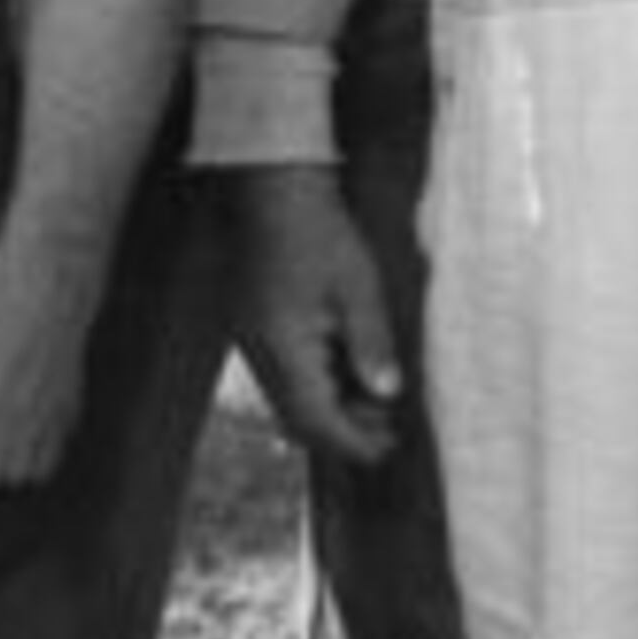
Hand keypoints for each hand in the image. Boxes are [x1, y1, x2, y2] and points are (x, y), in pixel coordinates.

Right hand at [229, 164, 404, 467]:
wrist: (273, 189)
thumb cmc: (321, 232)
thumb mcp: (359, 286)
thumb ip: (371, 343)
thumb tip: (387, 394)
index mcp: (283, 347)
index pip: (315, 419)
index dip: (352, 442)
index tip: (388, 449)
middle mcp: (258, 353)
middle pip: (295, 419)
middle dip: (341, 433)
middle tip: (387, 430)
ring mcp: (249, 341)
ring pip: (286, 400)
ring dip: (327, 411)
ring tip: (374, 400)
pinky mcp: (251, 327)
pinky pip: (280, 377)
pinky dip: (313, 387)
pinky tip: (345, 371)